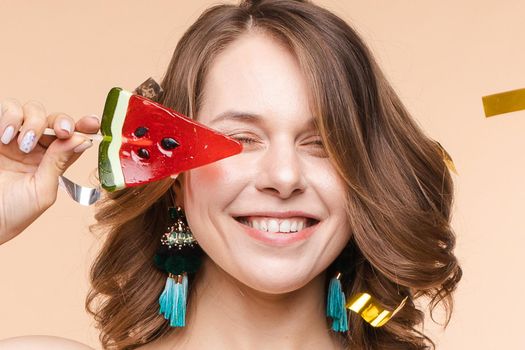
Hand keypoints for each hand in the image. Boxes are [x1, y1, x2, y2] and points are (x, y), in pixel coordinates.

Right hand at [0, 99, 99, 243]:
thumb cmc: (13, 212)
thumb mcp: (42, 191)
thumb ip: (59, 163)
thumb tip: (82, 140)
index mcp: (52, 160)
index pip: (72, 138)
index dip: (84, 126)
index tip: (93, 122)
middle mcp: (35, 145)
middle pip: (54, 119)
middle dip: (61, 121)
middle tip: (62, 131)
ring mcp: (13, 137)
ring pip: (31, 109)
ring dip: (33, 122)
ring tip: (24, 145)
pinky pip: (6, 108)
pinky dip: (9, 117)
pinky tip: (6, 138)